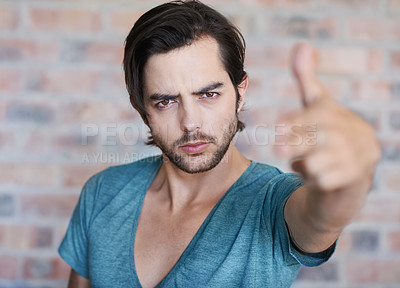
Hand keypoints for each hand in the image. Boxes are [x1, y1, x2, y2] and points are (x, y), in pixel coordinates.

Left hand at [275, 43, 380, 192]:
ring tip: (305, 163)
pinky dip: (314, 181)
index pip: (316, 115)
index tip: (278, 126)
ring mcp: (356, 156)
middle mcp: (351, 133)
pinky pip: (326, 182)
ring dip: (304, 165)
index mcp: (337, 113)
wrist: (349, 171)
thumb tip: (302, 45)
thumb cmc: (326, 134)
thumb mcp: (316, 107)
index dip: (296, 120)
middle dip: (295, 143)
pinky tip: (315, 177)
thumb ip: (307, 79)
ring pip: (319, 162)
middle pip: (319, 138)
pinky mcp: (356, 178)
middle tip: (275, 148)